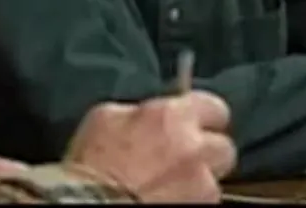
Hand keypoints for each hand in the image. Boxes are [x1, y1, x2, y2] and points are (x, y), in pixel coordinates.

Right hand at [64, 93, 235, 203]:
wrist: (82, 204)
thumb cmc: (89, 167)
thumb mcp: (106, 119)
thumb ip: (141, 110)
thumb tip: (153, 110)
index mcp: (173, 117)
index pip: (215, 107)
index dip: (204, 118)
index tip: (196, 125)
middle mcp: (194, 149)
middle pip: (223, 147)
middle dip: (206, 154)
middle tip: (183, 161)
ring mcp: (200, 185)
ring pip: (213, 181)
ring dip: (197, 182)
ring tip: (168, 186)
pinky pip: (202, 203)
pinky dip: (189, 202)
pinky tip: (166, 200)